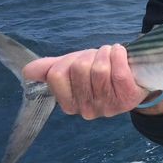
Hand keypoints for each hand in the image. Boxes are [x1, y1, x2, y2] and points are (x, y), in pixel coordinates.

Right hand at [22, 44, 148, 118]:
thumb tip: (27, 71)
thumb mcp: (73, 69)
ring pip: (98, 69)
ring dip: (105, 53)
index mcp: (69, 104)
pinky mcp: (127, 98)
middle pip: (78, 69)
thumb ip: (49, 70)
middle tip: (100, 57)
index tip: (82, 61)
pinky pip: (118, 71)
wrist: (134, 78)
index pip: (57, 75)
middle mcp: (87, 110)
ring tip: (111, 55)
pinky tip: (120, 53)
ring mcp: (108, 106)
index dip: (69, 60)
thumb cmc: (101, 73)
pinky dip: (118, 55)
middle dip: (89, 55)